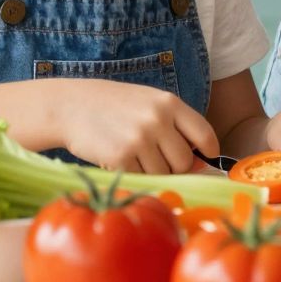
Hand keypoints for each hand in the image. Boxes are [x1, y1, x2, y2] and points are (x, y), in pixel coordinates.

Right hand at [53, 80, 221, 175]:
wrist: (71, 106)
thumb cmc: (115, 106)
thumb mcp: (149, 103)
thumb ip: (175, 125)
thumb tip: (200, 161)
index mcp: (169, 103)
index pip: (204, 133)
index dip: (209, 151)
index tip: (207, 158)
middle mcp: (158, 120)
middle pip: (184, 161)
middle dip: (176, 167)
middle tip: (158, 160)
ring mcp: (139, 139)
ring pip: (163, 173)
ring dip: (153, 172)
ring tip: (136, 156)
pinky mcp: (120, 157)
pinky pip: (140, 178)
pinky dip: (134, 175)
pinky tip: (121, 160)